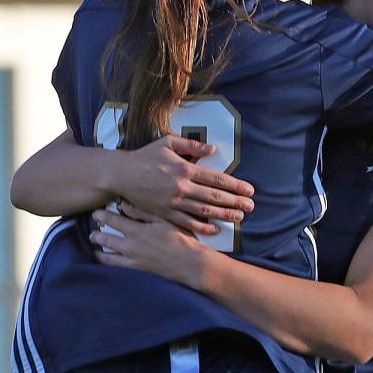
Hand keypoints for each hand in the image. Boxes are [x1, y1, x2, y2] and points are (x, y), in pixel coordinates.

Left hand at [89, 206, 207, 288]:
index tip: (95, 212)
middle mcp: (131, 245)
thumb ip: (144, 213)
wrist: (189, 262)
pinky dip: (106, 263)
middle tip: (92, 230)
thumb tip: (125, 204)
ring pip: (107, 255)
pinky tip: (104, 260)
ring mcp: (132, 259)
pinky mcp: (136, 270)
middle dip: (96, 234)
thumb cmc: (181, 238)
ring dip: (98, 249)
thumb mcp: (165, 220)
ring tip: (94, 246)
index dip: (101, 216)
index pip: (113, 220)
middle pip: (106, 238)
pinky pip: (115, 267)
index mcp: (138, 230)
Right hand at [115, 135, 253, 234]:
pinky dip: (202, 227)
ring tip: (240, 216)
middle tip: (251, 206)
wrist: (121, 175)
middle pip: (214, 196)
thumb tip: (213, 149)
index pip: (216, 178)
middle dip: (235, 202)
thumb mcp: (168, 143)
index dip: (235, 185)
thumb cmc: (146, 156)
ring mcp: (173, 202)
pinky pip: (187, 222)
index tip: (249, 190)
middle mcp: (181, 187)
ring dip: (224, 214)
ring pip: (204, 210)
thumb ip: (192, 145)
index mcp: (184, 169)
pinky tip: (215, 229)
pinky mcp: (165, 213)